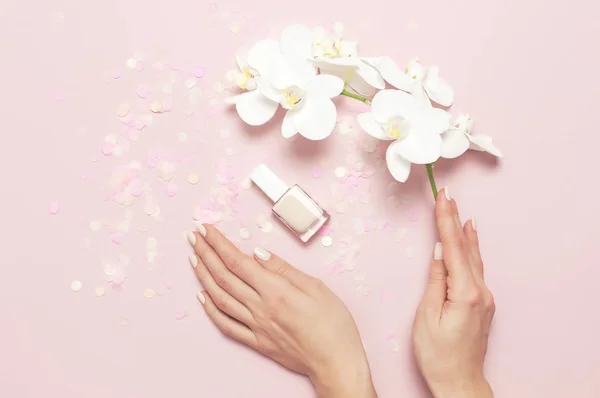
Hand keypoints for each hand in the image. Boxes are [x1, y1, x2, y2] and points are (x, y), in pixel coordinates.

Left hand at [187, 224, 376, 397]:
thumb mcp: (316, 287)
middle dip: (205, 253)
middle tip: (193, 237)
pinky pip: (227, 326)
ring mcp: (256, 327)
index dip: (218, 243)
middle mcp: (260, 308)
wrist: (336, 362)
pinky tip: (203, 297)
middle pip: (224, 276)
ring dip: (203, 277)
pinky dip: (211, 310)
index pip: (237, 261)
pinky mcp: (257, 343)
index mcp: (275, 290)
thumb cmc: (333, 324)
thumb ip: (284, 269)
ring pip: (220, 298)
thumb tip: (258, 253)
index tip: (206, 229)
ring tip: (193, 259)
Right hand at [412, 188, 494, 397]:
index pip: (453, 248)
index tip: (442, 198)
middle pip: (465, 248)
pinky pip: (476, 269)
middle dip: (454, 220)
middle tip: (447, 195)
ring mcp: (485, 298)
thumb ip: (435, 281)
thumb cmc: (437, 355)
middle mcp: (480, 292)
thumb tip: (438, 254)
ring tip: (460, 212)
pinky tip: (470, 241)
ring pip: (473, 257)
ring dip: (464, 233)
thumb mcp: (427, 316)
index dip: (446, 220)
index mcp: (465, 293)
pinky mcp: (482, 303)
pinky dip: (471, 250)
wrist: (459, 382)